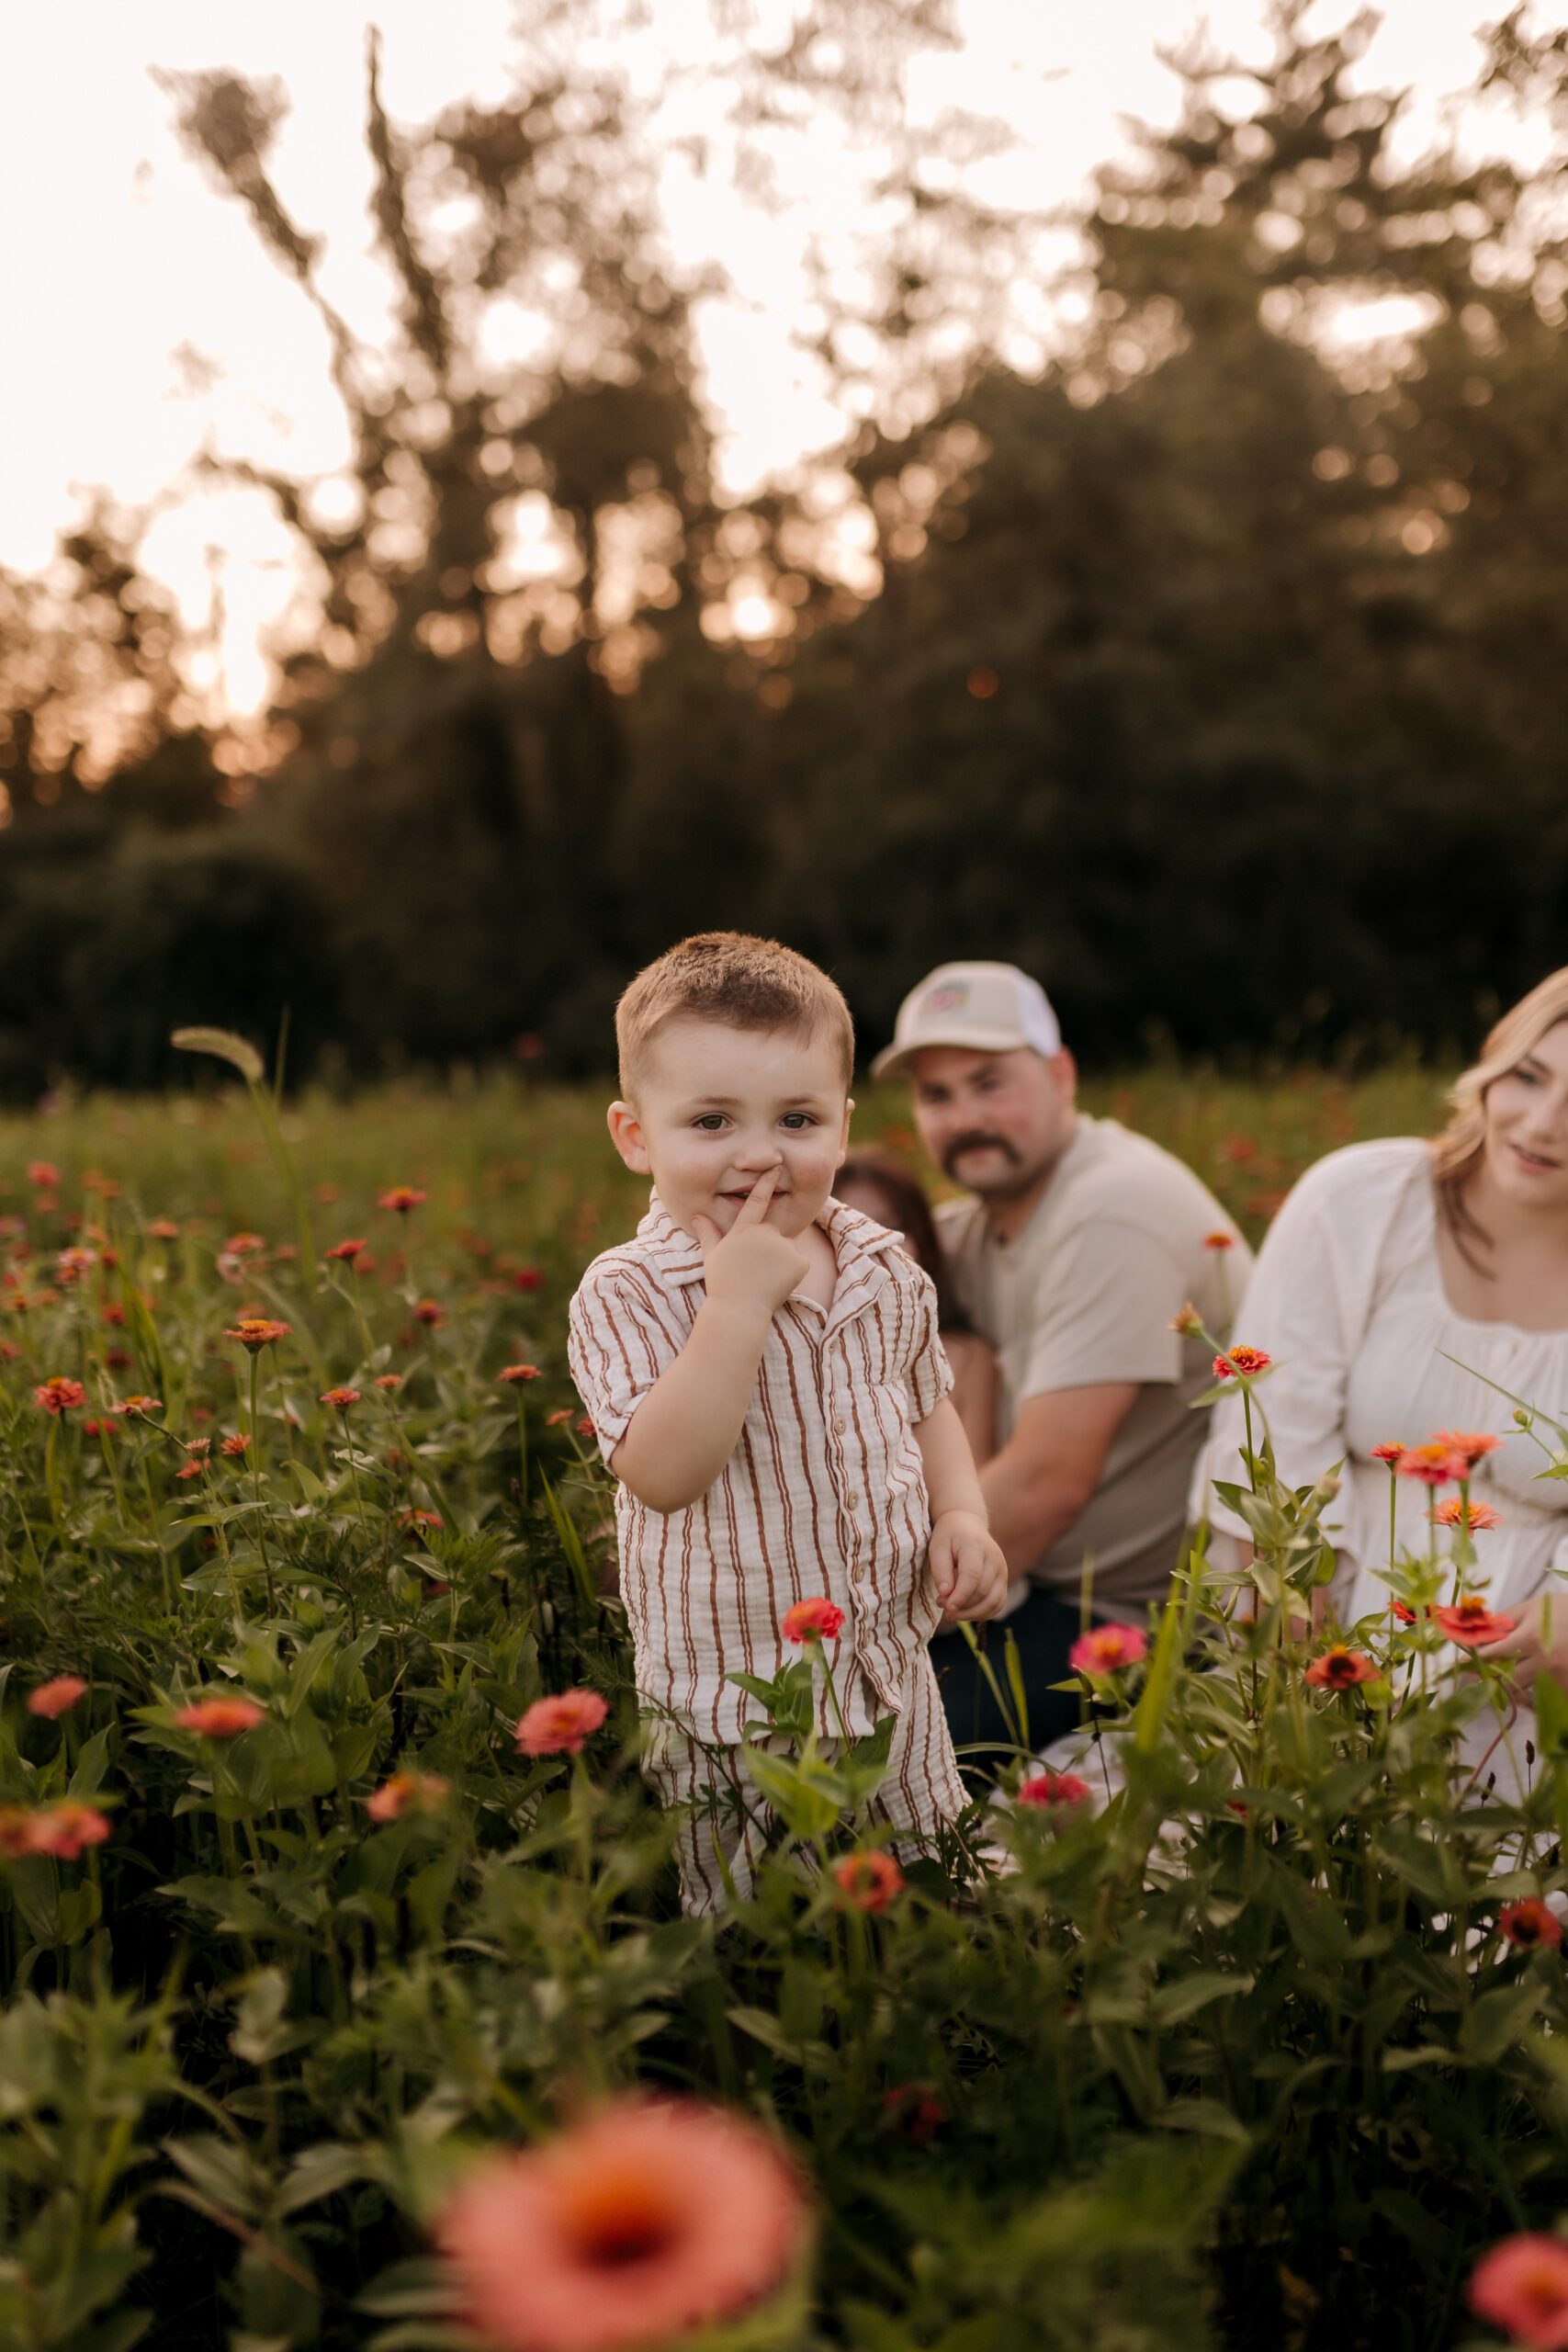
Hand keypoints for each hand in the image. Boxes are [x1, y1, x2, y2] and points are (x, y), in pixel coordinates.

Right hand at [690, 1168, 808, 1322]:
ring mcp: (783, 1246)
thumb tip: (696, 1216)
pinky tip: (778, 1283)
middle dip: (768, 1249)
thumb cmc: (722, 1284)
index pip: (757, 1200)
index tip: (777, 1165)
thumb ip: (708, 1233)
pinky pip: (800, 1262)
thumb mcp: (711, 1256)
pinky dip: (793, 1272)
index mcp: (744, 1230)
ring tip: (764, 1279)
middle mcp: (766, 1233)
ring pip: (787, 1249)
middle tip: (755, 1272)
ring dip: (780, 1261)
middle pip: (773, 1234)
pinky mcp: (799, 1261)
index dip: (767, 1181)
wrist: (739, 1310)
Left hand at [928, 1509, 1007, 1623]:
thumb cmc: (949, 1536)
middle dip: (961, 1605)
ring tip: (952, 1613)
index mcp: (976, 1546)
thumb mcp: (937, 1547)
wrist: (968, 1524)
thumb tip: (945, 1594)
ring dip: (972, 1614)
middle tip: (941, 1604)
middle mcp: (995, 1559)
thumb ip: (940, 1570)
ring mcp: (1003, 1570)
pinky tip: (966, 1613)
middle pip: (982, 1592)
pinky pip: (998, 1604)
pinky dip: (982, 1614)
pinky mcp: (1003, 1581)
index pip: (972, 1576)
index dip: (960, 1596)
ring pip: (993, 1602)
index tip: (946, 1607)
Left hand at [1474, 1591, 1567, 1692]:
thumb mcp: (1531, 1608)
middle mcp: (1544, 1661)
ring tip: (1502, 1676)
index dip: (1476, 1660)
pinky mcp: (1566, 1686)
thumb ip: (1504, 1621)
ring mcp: (1557, 1677)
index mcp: (1531, 1638)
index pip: (1494, 1654)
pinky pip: (1541, 1696)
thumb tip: (1479, 1634)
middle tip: (1476, 1675)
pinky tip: (1529, 1679)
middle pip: (1506, 1677)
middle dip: (1490, 1676)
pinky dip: (1531, 1691)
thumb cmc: (1561, 1610)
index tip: (1462, 1664)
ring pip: (1522, 1689)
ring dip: (1509, 1684)